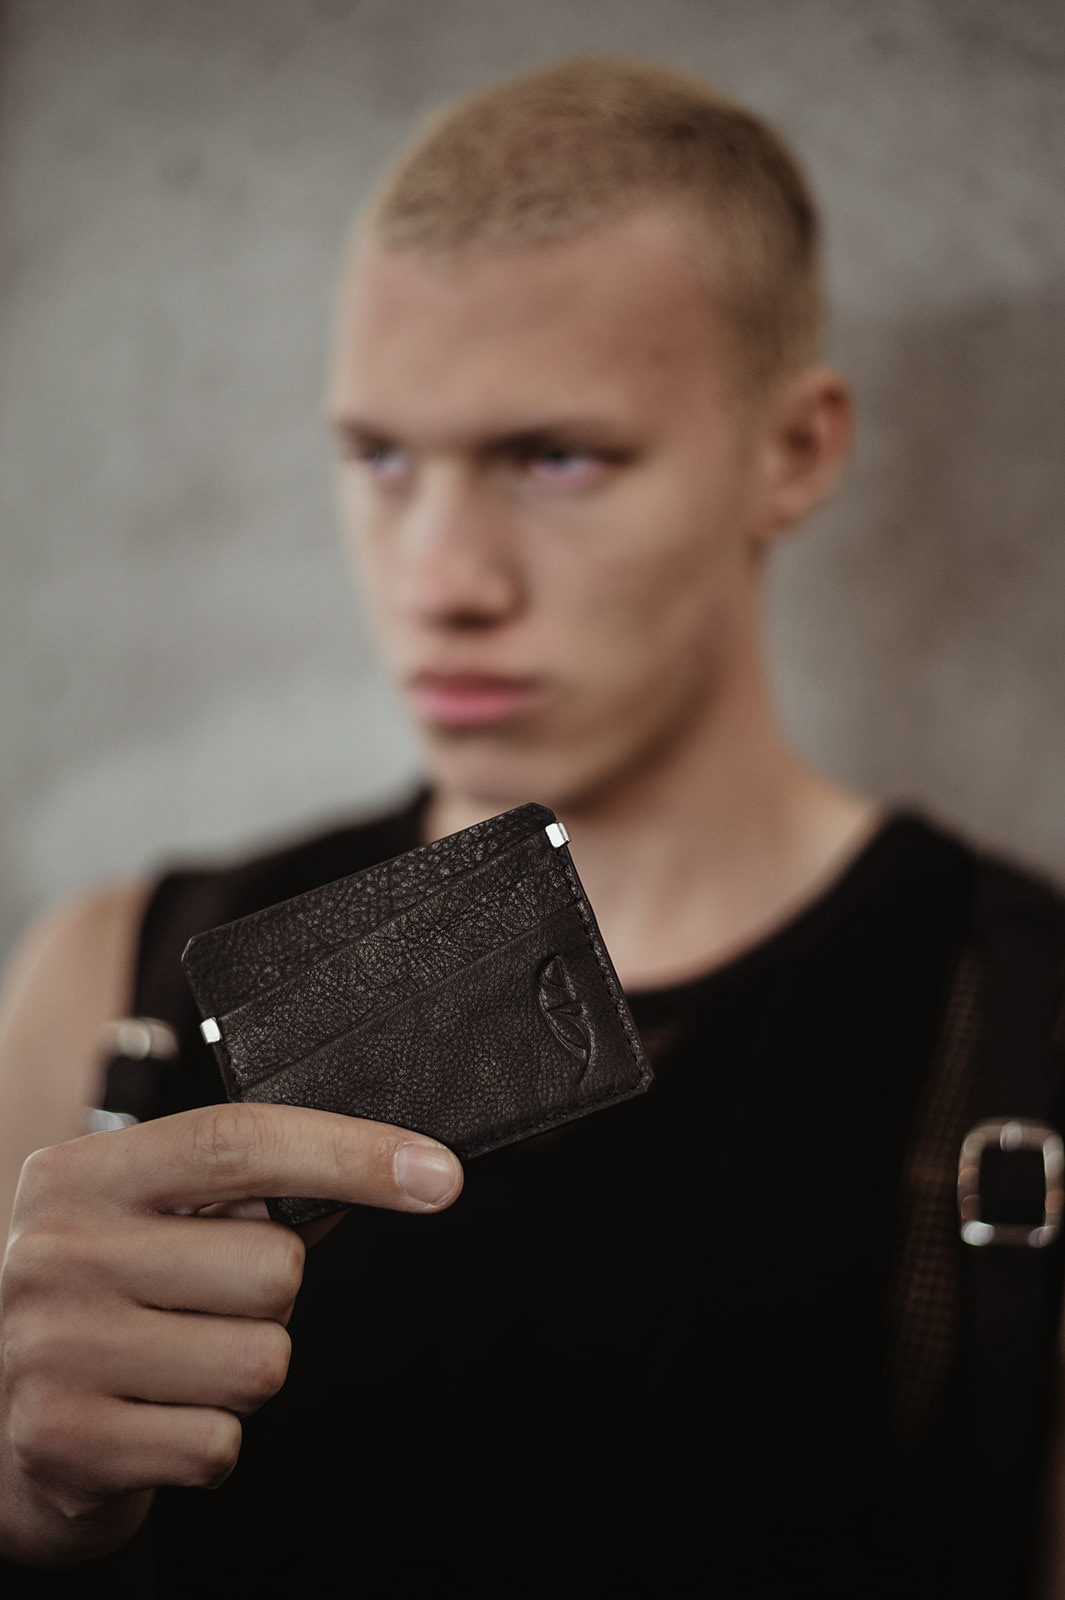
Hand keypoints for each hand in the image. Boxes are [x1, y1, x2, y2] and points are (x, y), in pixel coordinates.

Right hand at [0, 1103, 461, 1566]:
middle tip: (205, 1308)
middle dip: (271, 1298)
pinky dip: (209, 1442)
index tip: (437, 1174)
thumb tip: (387, 1175)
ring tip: (176, 1366)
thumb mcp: (147, 1222)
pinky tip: (155, 1421)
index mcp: (81, 1175)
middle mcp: (56, 1251)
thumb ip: (246, 1193)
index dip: (351, 1153)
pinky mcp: (66, 1442)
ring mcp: (53, 1348)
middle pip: (271, 1265)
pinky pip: (220, 1442)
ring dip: (243, 1374)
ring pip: (260, 1361)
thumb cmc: (103, 1304)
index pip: (239, 1141)